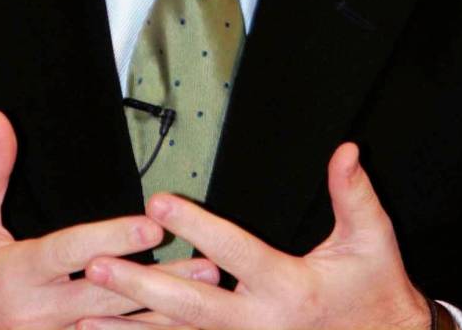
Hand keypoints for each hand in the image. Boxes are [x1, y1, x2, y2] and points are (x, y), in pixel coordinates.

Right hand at [0, 111, 219, 329]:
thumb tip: (0, 121)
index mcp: (16, 272)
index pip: (72, 251)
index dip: (113, 238)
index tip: (151, 226)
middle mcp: (37, 311)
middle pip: (109, 294)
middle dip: (160, 280)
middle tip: (205, 264)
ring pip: (113, 327)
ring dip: (161, 311)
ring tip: (205, 296)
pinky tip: (173, 324)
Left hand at [78, 143, 429, 329]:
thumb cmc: (377, 290)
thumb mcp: (372, 239)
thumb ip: (353, 193)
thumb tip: (346, 149)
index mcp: (288, 288)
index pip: (232, 252)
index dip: (195, 225)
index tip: (159, 202)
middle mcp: (260, 324)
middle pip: (190, 306)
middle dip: (140, 286)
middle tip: (97, 265)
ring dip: (132, 326)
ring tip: (84, 314)